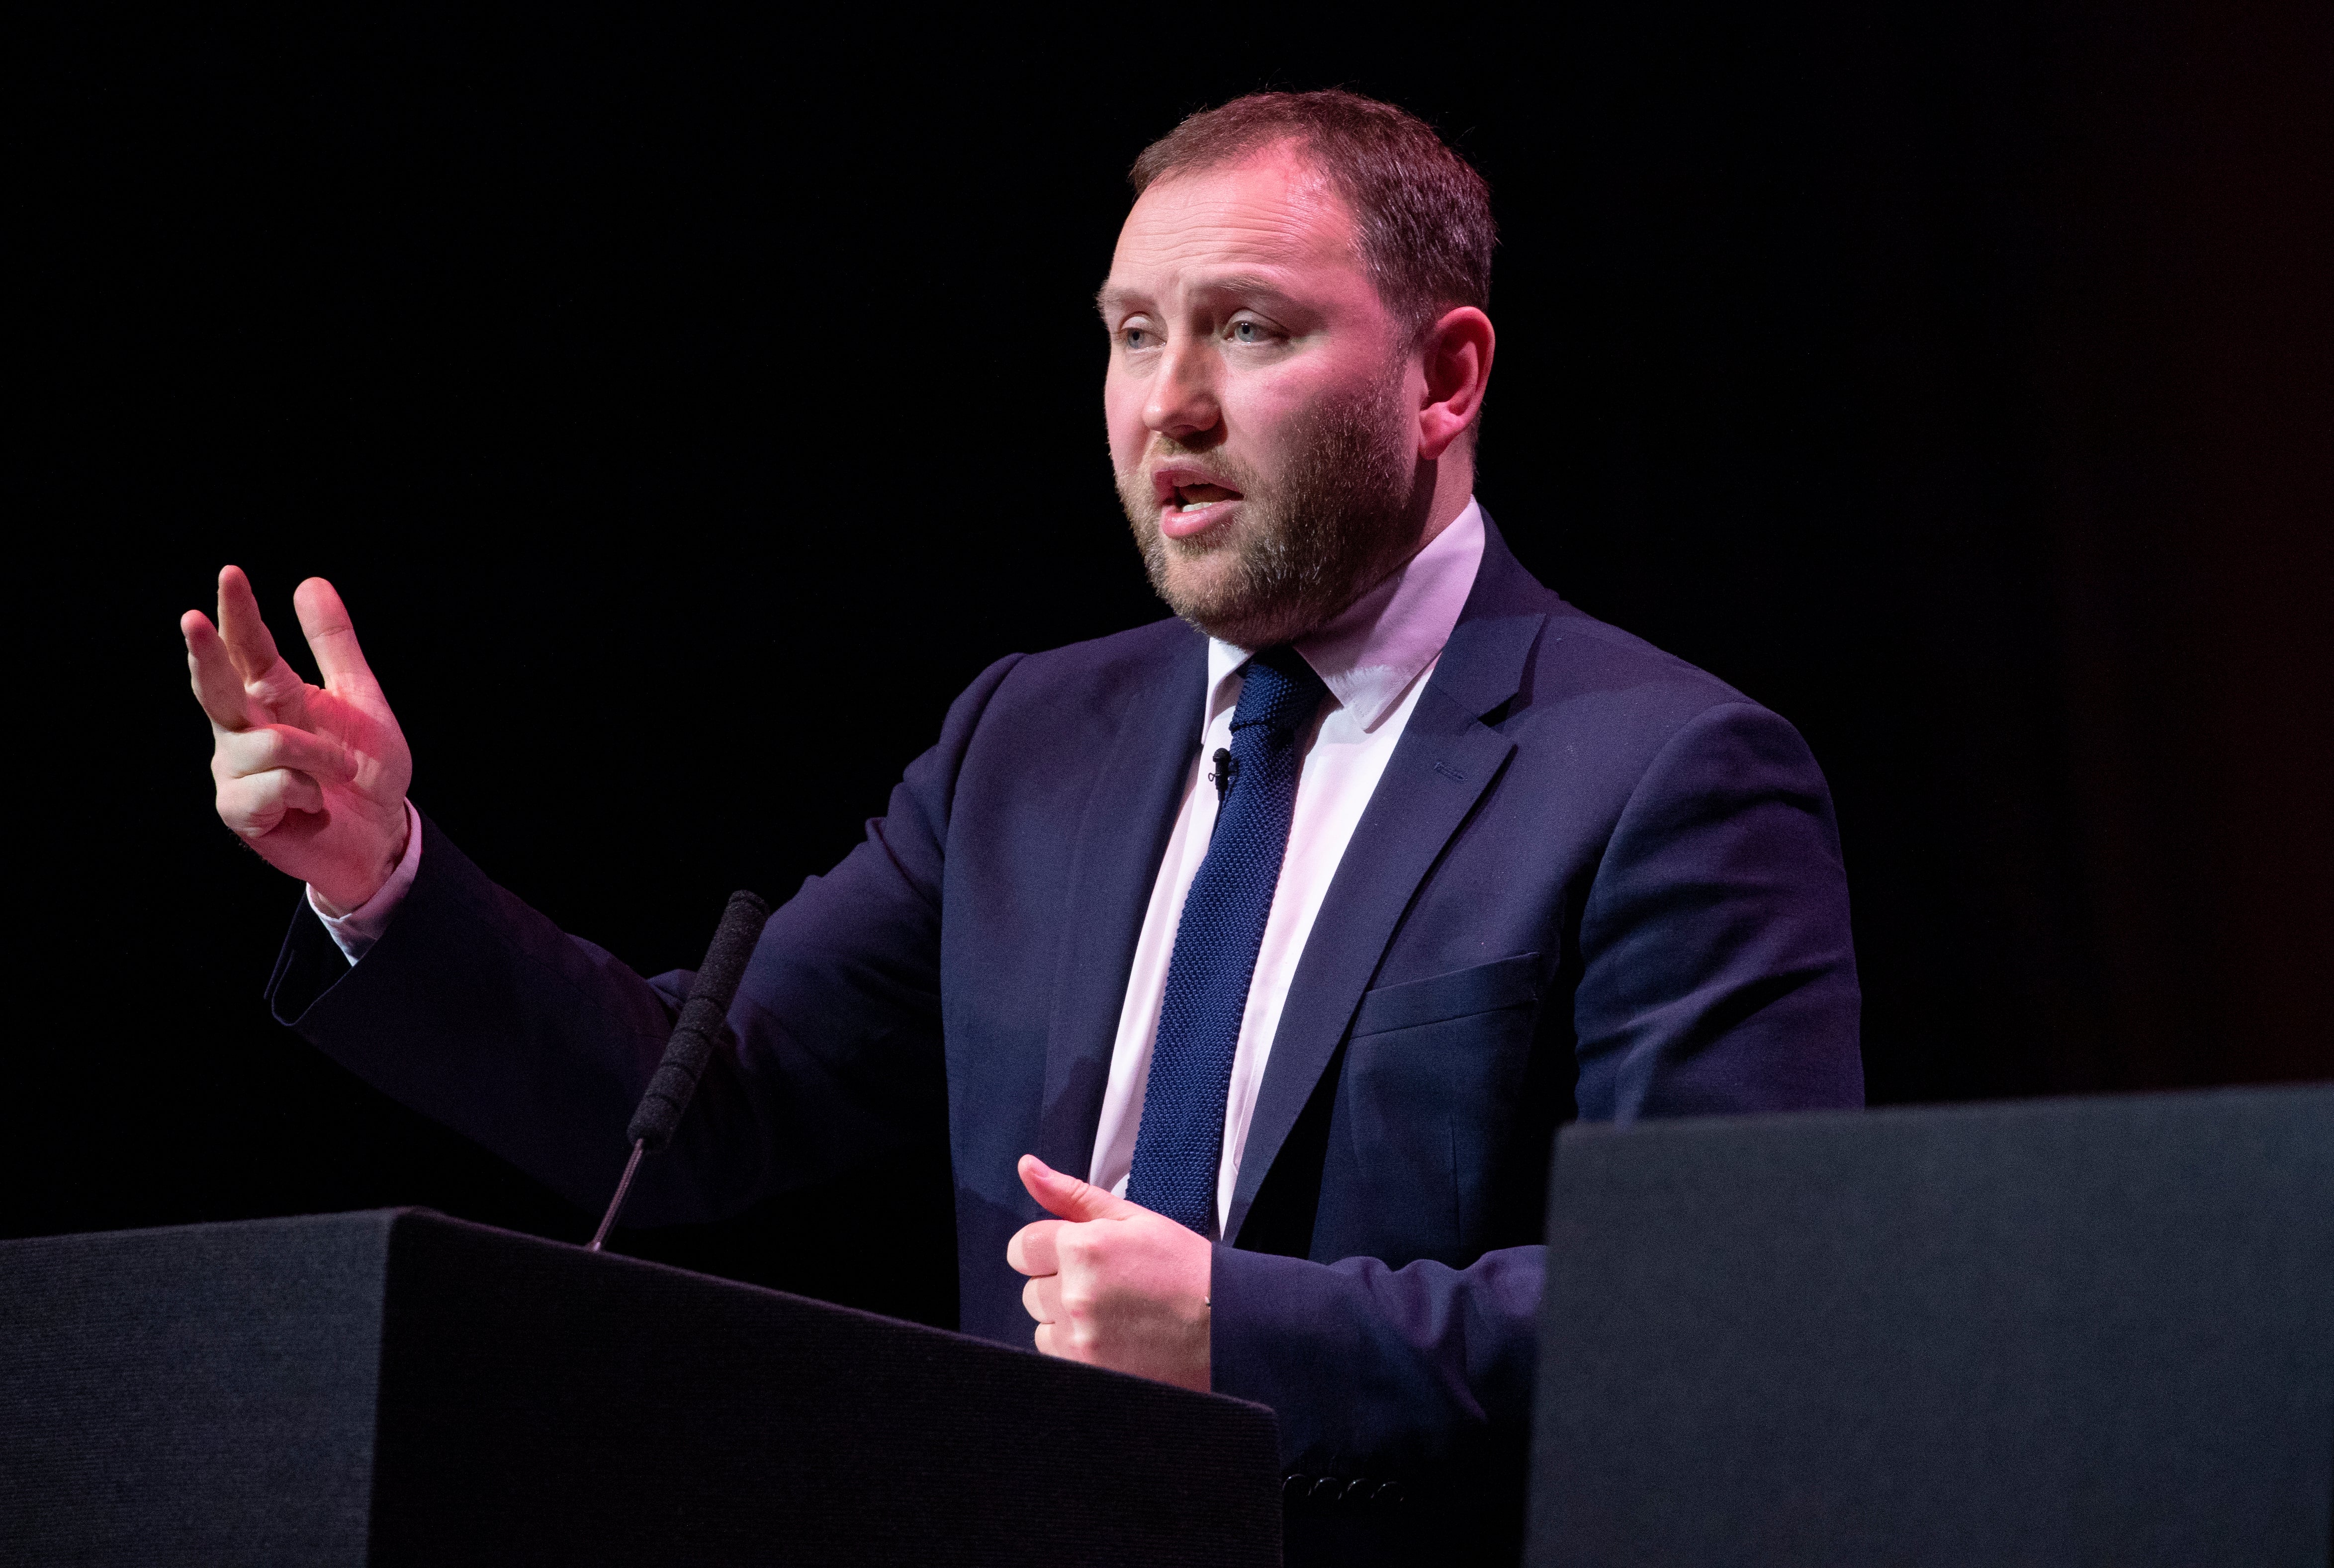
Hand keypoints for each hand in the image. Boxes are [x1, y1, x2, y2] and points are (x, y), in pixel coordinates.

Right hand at [182, 566, 412, 911]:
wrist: (381, 835)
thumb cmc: (366, 770)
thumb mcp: (361, 700)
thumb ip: (335, 646)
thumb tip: (310, 581)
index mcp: (271, 695)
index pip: (248, 646)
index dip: (238, 612)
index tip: (232, 573)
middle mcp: (243, 728)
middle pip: (215, 685)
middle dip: (206, 654)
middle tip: (191, 619)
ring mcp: (235, 769)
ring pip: (267, 744)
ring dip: (317, 756)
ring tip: (338, 773)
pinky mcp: (239, 810)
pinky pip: (270, 786)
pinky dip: (305, 792)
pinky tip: (313, 805)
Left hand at [1004, 1154, 1211, 1390]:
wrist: (1228, 1328)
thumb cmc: (1186, 1268)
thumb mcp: (1133, 1218)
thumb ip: (1072, 1195)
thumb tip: (1028, 1168)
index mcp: (1084, 1247)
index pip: (1021, 1248)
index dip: (1047, 1249)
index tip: (1075, 1256)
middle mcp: (1076, 1293)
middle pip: (1031, 1289)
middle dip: (1059, 1284)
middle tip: (1107, 1284)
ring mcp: (1081, 1337)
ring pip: (1042, 1325)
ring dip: (1065, 1319)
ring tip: (1113, 1313)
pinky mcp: (1089, 1370)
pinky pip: (1056, 1356)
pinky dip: (1076, 1348)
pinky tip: (1114, 1338)